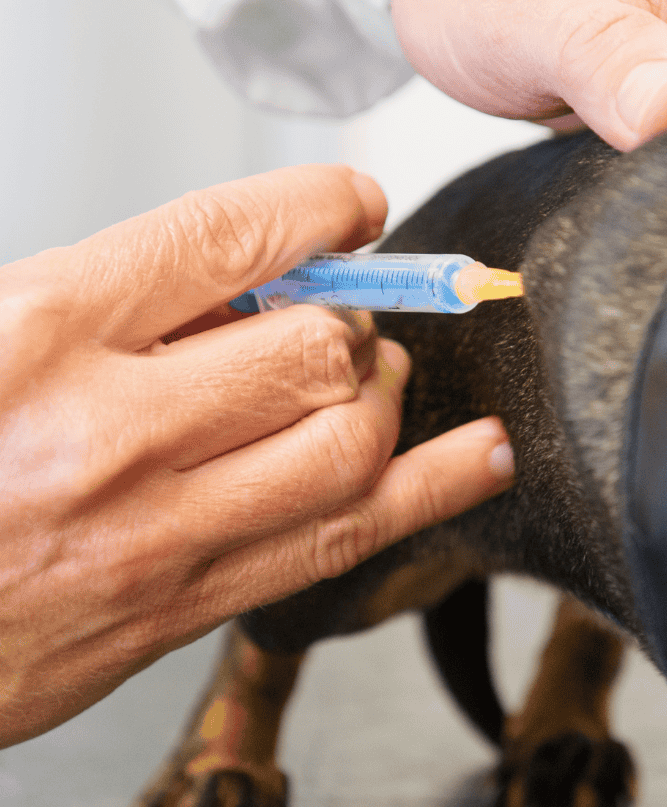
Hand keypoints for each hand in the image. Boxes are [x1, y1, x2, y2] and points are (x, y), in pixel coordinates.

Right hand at [0, 165, 513, 748]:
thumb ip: (114, 299)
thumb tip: (250, 277)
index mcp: (42, 330)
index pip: (231, 236)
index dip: (322, 206)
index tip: (354, 202)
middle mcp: (108, 430)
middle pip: (314, 346)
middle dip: (351, 318)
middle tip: (344, 314)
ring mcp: (154, 529)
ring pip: (348, 443)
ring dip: (386, 395)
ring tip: (375, 377)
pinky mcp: (182, 604)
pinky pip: (340, 542)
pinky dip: (432, 491)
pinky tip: (482, 457)